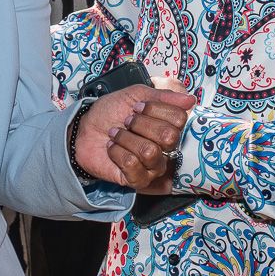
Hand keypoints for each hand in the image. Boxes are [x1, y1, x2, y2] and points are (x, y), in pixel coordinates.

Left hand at [74, 77, 194, 189]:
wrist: (84, 130)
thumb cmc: (110, 112)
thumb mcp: (134, 95)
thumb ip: (162, 96)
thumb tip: (190, 100)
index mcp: (168, 125)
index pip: (179, 118)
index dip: (155, 110)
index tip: (137, 107)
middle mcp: (165, 148)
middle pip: (168, 136)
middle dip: (140, 124)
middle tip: (126, 122)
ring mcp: (153, 166)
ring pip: (149, 151)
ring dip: (125, 138)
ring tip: (116, 135)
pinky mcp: (137, 180)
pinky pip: (133, 165)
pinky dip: (116, 152)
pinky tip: (112, 148)